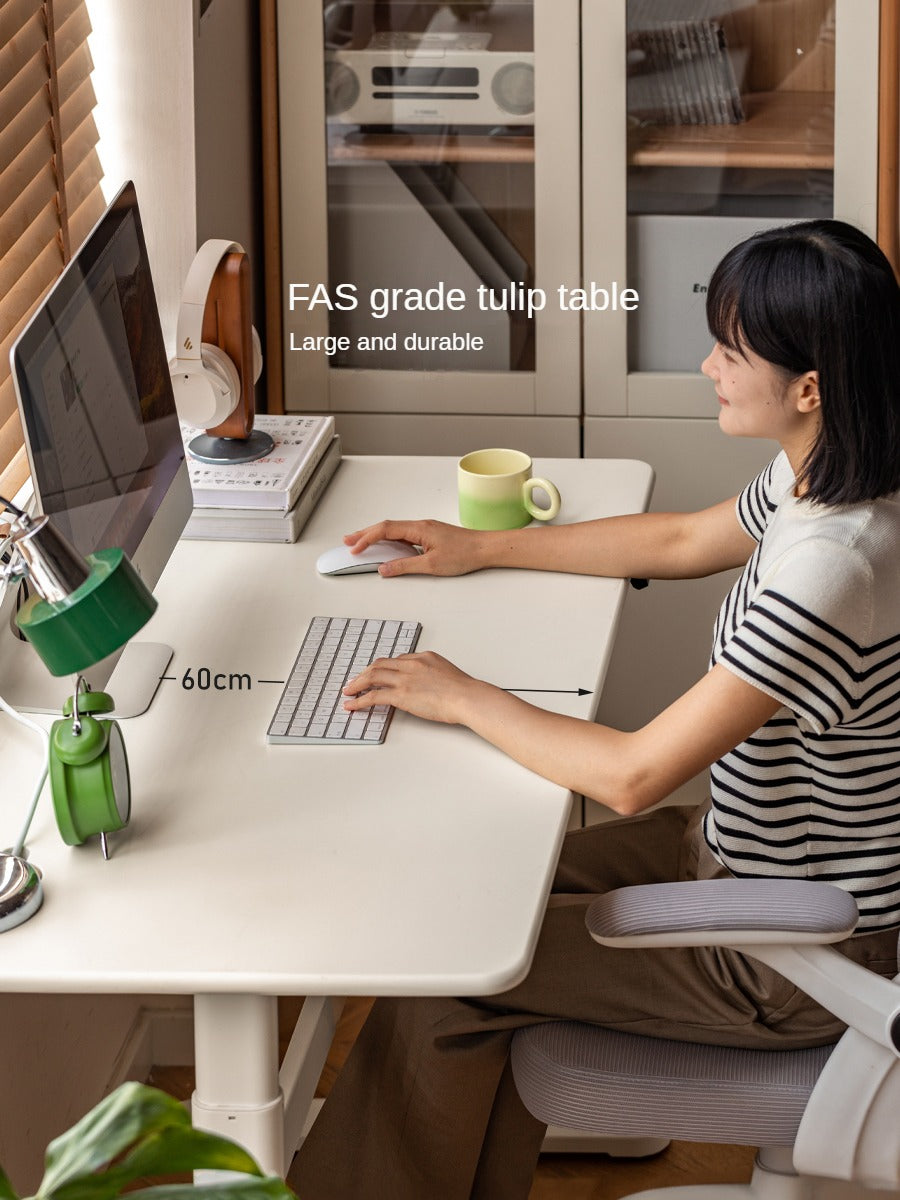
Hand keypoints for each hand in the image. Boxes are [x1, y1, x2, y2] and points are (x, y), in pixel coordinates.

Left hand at [342, 650, 479, 724]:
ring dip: (357, 684)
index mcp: (423, 657)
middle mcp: (411, 664)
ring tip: (348, 692)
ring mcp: (405, 679)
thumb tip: (426, 684)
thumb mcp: (447, 673)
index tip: (375, 675)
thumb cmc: (464, 691)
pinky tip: (352, 705)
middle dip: (364, 674)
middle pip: (379, 665)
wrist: (467, 697)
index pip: (396, 660)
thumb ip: (433, 675)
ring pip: (372, 677)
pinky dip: (360, 700)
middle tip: (354, 682)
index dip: (382, 669)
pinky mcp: (401, 695)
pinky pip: (373, 696)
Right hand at [343, 519, 485, 576]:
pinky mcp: (430, 535)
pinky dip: (390, 540)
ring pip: (394, 530)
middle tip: (348, 541)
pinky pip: (404, 535)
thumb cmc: (465, 553)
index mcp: (418, 529)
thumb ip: (404, 567)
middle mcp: (420, 526)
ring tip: (361, 543)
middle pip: (385, 527)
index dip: (366, 539)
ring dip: (376, 536)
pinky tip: (386, 547)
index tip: (354, 548)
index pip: (384, 530)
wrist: (485, 548)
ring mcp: (425, 530)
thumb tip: (384, 569)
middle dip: (364, 533)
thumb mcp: (431, 565)